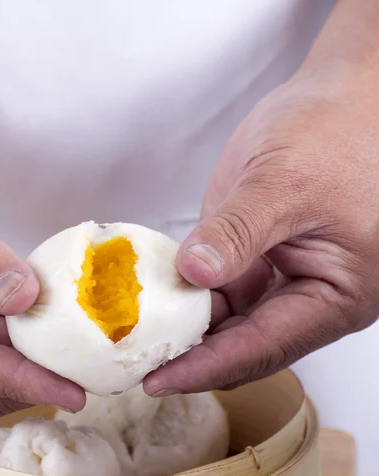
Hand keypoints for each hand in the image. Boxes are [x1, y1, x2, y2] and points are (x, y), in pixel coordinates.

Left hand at [143, 58, 378, 394]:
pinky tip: (150, 300)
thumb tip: (194, 274)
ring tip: (133, 341)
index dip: (206, 368)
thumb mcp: (283, 183)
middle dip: (191, 357)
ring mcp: (280, 279)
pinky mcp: (255, 259)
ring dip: (184, 329)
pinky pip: (217, 291)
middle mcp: (309, 298)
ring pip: (227, 322)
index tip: (157, 382)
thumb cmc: (335, 130)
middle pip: (244, 345)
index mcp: (335, 296)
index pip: (262, 348)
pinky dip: (185, 297)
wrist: (341, 93)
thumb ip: (238, 233)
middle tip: (134, 366)